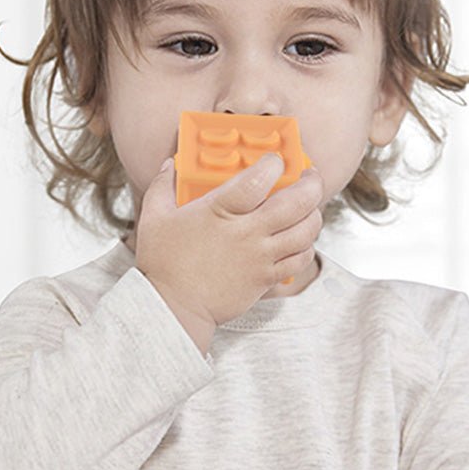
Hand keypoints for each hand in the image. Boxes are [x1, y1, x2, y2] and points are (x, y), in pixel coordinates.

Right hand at [134, 154, 323, 327]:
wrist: (173, 308)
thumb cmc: (163, 264)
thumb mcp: (154, 218)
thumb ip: (162, 187)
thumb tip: (169, 165)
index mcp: (220, 212)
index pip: (258, 179)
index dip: (274, 164)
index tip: (274, 161)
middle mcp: (247, 233)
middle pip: (297, 203)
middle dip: (311, 184)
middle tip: (310, 176)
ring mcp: (260, 257)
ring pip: (305, 231)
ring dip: (314, 214)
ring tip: (310, 206)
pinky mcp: (266, 279)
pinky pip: (299, 260)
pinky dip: (306, 247)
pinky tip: (301, 240)